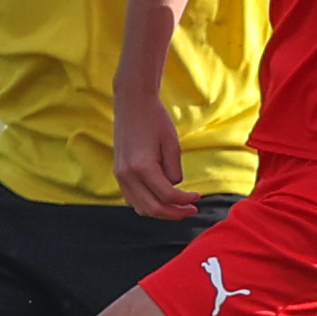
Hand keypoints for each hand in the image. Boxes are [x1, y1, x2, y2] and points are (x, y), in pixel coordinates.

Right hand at [111, 77, 191, 219]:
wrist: (132, 102)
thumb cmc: (155, 119)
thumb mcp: (172, 144)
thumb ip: (174, 170)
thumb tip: (174, 187)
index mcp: (142, 167)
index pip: (167, 196)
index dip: (185, 200)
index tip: (198, 197)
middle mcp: (127, 174)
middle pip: (152, 208)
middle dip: (174, 213)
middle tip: (191, 210)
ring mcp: (120, 175)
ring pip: (140, 207)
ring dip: (160, 211)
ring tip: (177, 206)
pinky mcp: (118, 172)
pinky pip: (131, 198)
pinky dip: (146, 203)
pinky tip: (160, 197)